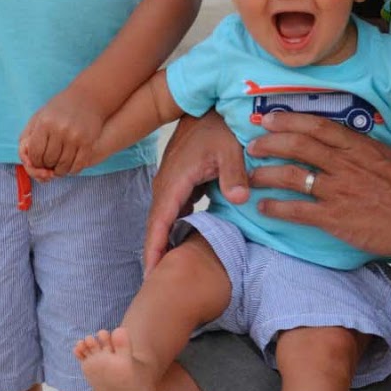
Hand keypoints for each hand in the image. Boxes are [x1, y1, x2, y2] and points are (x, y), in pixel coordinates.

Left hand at [19, 92, 103, 176]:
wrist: (87, 97)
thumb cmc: (59, 109)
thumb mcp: (39, 116)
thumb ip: (28, 137)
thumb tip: (26, 160)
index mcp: (45, 123)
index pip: (35, 153)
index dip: (34, 161)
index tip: (37, 161)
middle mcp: (60, 130)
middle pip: (49, 161)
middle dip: (46, 166)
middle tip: (48, 163)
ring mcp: (75, 137)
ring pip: (63, 166)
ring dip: (59, 170)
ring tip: (58, 166)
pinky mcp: (88, 143)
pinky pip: (77, 166)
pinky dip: (72, 171)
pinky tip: (69, 166)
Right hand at [144, 110, 247, 271]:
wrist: (209, 105)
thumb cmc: (220, 127)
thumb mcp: (230, 148)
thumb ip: (234, 174)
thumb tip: (239, 198)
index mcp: (175, 181)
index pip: (159, 222)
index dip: (155, 249)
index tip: (151, 274)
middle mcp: (166, 185)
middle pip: (156, 227)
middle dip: (154, 255)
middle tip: (154, 286)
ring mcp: (170, 184)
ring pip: (163, 220)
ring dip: (162, 244)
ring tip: (165, 273)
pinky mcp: (179, 183)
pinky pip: (172, 212)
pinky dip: (172, 230)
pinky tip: (180, 247)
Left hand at [246, 111, 390, 257]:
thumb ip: (368, 154)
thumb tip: (355, 150)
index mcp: (359, 146)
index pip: (316, 125)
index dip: (289, 120)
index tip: (270, 119)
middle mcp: (343, 163)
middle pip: (297, 145)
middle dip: (270, 143)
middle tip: (253, 144)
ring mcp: (336, 190)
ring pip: (290, 175)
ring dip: (265, 174)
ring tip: (250, 176)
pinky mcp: (334, 217)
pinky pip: (296, 210)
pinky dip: (276, 208)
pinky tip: (263, 208)